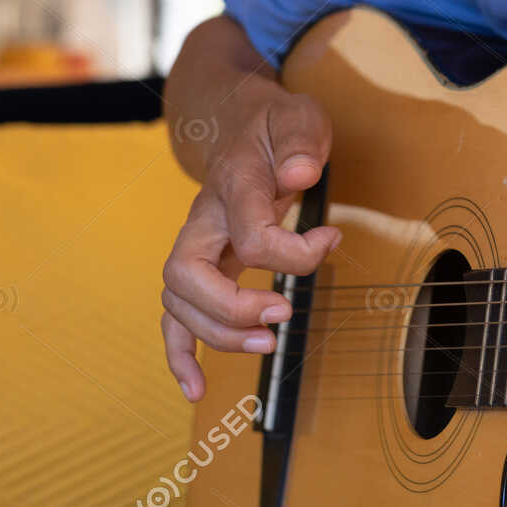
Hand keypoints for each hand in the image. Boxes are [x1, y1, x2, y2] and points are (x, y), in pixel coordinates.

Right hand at [160, 82, 342, 401]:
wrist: (240, 122)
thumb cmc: (274, 127)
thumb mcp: (298, 118)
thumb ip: (300, 142)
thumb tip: (302, 173)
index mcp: (231, 184)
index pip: (250, 233)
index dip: (295, 251)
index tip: (331, 239)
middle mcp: (203, 219)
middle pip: (187, 275)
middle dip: (233, 307)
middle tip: (283, 316)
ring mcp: (196, 245)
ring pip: (179, 302)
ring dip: (218, 334)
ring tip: (267, 345)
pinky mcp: (201, 266)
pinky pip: (176, 315)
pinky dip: (181, 354)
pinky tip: (196, 387)